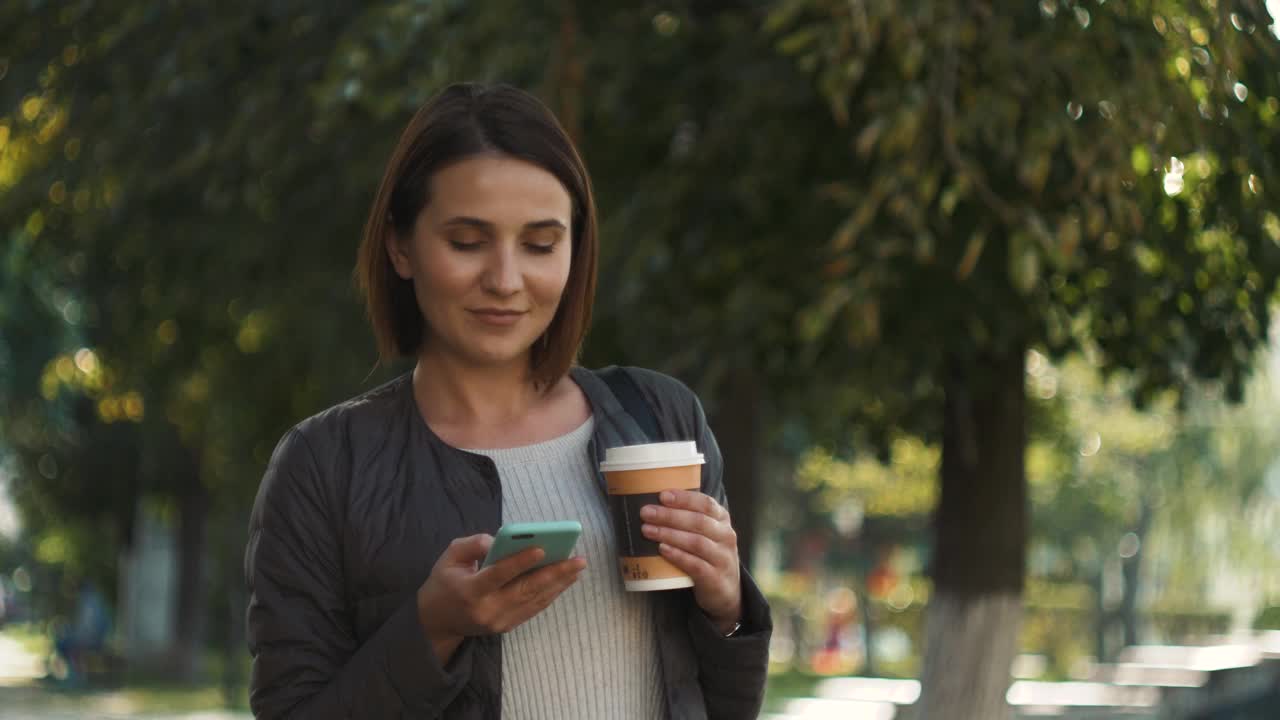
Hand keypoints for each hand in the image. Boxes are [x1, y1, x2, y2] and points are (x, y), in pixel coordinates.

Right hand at [416, 534, 586, 663]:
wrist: (436, 622)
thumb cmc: (444, 582)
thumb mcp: (448, 557)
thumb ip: (472, 544)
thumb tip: (499, 540)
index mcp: (470, 590)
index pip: (499, 575)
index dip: (520, 562)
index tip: (542, 549)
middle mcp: (486, 609)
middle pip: (525, 590)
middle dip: (554, 573)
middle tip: (578, 559)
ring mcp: (499, 621)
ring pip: (534, 600)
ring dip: (559, 584)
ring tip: (577, 568)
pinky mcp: (506, 626)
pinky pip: (533, 609)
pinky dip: (551, 594)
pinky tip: (564, 581)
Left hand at [640, 490, 741, 634]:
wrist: (726, 591)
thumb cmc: (708, 556)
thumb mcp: (706, 533)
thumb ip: (688, 519)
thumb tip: (653, 504)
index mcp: (722, 520)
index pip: (706, 503)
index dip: (684, 498)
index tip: (662, 495)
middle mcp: (726, 536)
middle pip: (698, 521)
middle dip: (670, 515)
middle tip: (646, 513)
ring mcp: (723, 558)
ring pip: (696, 542)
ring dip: (670, 534)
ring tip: (648, 530)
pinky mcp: (715, 578)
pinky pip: (696, 565)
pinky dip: (678, 555)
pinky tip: (663, 549)